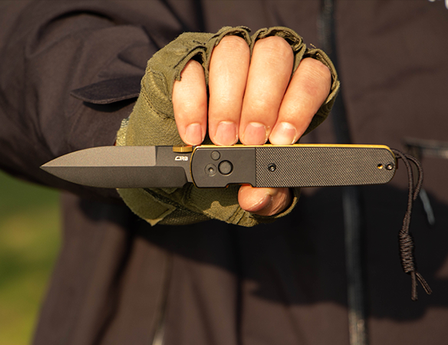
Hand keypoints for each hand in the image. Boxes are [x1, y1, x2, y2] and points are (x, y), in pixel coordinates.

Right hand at [172, 35, 330, 215]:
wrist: (195, 154)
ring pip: (233, 52)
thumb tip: (257, 198)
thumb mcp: (260, 182)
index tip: (282, 137)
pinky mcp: (190, 62)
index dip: (300, 102)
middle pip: (273, 56)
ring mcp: (227, 56)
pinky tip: (193, 133)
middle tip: (249, 139)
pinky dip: (192, 103)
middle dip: (261, 101)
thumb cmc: (240, 160)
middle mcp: (264, 61)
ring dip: (228, 99)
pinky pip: (191, 70)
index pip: (311, 75)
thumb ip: (267, 194)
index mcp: (293, 85)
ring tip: (222, 137)